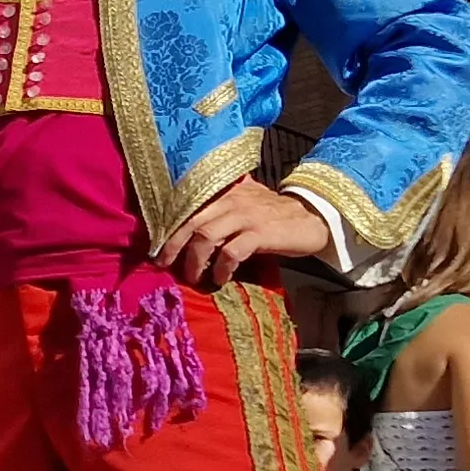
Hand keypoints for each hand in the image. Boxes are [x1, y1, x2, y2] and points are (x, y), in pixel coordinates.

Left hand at [153, 177, 328, 290]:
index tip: (157, 247)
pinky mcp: (261, 233)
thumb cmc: (274, 213)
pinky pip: (232, 251)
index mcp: (225, 192)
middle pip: (191, 221)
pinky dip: (222, 267)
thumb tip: (190, 221)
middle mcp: (232, 200)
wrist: (313, 217)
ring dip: (195, 260)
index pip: (188, 206)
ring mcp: (246, 216)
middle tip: (164, 264)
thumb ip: (222, 204)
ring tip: (193, 277)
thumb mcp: (246, 200)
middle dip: (173, 245)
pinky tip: (221, 278)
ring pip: (207, 235)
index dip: (169, 227)